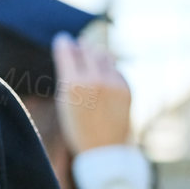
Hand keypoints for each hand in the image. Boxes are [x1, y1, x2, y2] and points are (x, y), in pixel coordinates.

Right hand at [51, 34, 132, 152]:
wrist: (104, 148)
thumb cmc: (78, 126)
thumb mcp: (64, 101)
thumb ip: (67, 75)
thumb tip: (71, 49)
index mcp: (73, 84)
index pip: (67, 50)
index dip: (63, 43)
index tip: (62, 40)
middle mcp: (94, 80)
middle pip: (87, 49)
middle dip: (80, 47)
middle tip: (77, 48)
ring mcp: (112, 83)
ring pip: (103, 55)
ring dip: (95, 55)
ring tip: (91, 63)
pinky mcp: (126, 88)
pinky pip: (115, 69)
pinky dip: (108, 71)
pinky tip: (104, 81)